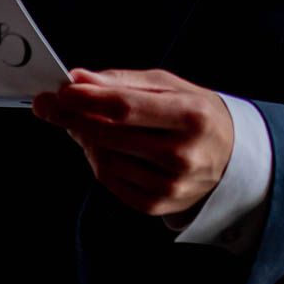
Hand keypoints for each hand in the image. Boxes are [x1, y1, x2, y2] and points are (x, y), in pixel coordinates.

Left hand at [31, 67, 234, 218]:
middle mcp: (182, 154)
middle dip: (73, 117)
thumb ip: (123, 81)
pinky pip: (111, 181)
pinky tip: (101, 146)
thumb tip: (79, 78)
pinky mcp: (158, 204)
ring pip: (106, 159)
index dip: (89, 99)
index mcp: (191, 115)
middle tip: (49, 105)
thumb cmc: (197, 113)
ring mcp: (170, 184)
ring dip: (86, 139)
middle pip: (111, 135)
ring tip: (84, 123)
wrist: (233, 157)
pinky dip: (98, 161)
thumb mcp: (170, 86)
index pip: (127, 107)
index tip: (61, 90)